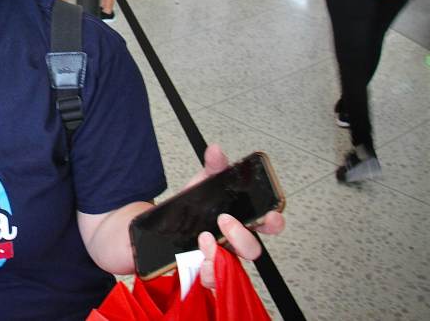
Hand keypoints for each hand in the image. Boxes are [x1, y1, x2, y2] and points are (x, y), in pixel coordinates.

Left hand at [183, 145, 285, 288]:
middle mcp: (232, 242)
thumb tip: (216, 150)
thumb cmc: (190, 207)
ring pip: (231, 268)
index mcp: (239, 220)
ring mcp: (218, 258)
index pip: (266, 224)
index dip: (273, 221)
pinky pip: (210, 279)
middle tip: (225, 221)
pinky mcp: (201, 270)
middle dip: (243, 237)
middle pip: (252, 249)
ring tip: (202, 238)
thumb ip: (212, 167)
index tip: (270, 215)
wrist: (156, 226)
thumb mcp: (201, 184)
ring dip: (219, 255)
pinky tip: (195, 256)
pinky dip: (205, 270)